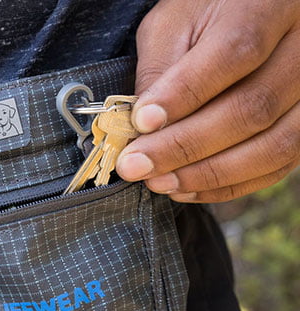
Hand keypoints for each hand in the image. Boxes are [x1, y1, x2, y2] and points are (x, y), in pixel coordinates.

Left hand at [116, 0, 299, 201]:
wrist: (249, 13)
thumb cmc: (205, 14)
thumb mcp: (174, 23)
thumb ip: (161, 69)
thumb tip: (141, 129)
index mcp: (267, 6)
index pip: (233, 54)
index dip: (183, 96)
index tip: (141, 124)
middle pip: (253, 108)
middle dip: (185, 147)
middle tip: (136, 165)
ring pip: (274, 146)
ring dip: (208, 174)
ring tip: (158, 182)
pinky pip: (278, 165)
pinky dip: (230, 185)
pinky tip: (187, 187)